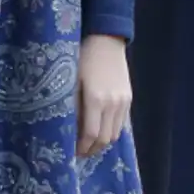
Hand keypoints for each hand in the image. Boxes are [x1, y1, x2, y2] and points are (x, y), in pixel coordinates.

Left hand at [76, 34, 130, 156]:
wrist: (105, 40)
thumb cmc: (81, 57)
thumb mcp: (70, 79)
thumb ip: (71, 104)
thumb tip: (66, 128)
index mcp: (95, 98)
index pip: (90, 134)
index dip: (81, 147)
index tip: (72, 152)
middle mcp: (112, 103)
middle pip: (104, 139)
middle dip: (91, 149)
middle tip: (79, 152)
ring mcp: (123, 102)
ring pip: (115, 134)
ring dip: (102, 142)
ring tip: (89, 143)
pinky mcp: (128, 99)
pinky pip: (121, 124)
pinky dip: (110, 131)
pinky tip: (100, 128)